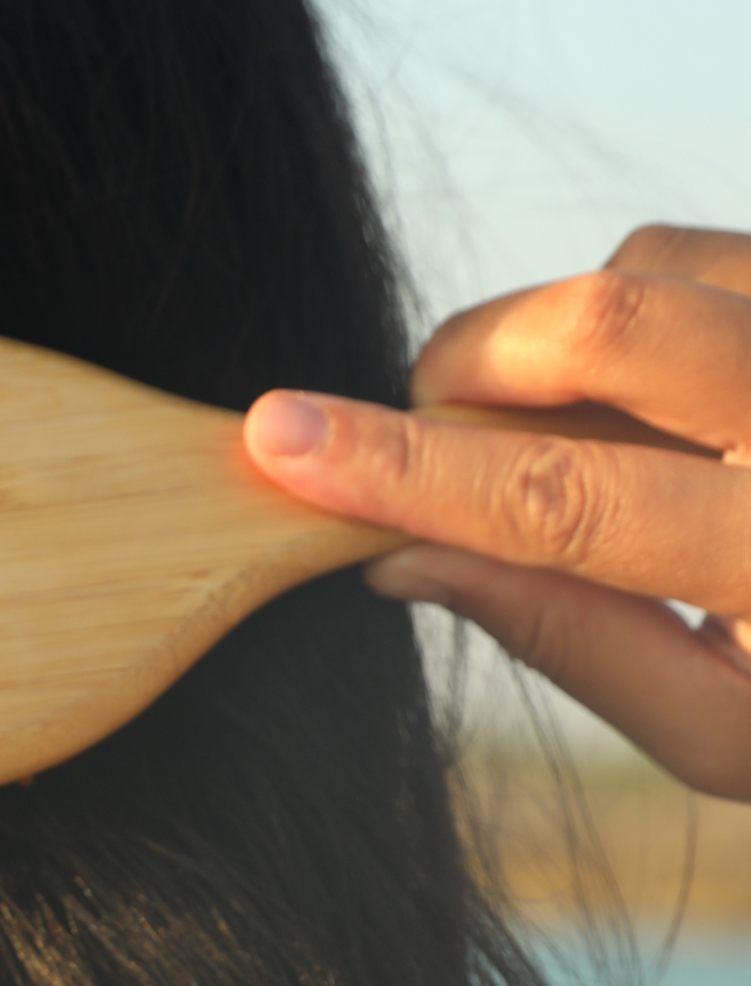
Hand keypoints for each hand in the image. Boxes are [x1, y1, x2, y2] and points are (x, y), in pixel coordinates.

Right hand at [241, 226, 750, 801]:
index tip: (279, 441)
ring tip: (577, 440)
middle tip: (424, 429)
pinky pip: (710, 251)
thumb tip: (400, 559)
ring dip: (557, 338)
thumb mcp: (732, 734)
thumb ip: (570, 639)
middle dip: (469, 364)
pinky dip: (638, 312)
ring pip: (652, 265)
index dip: (404, 470)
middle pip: (607, 318)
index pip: (565, 500)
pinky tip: (664, 405)